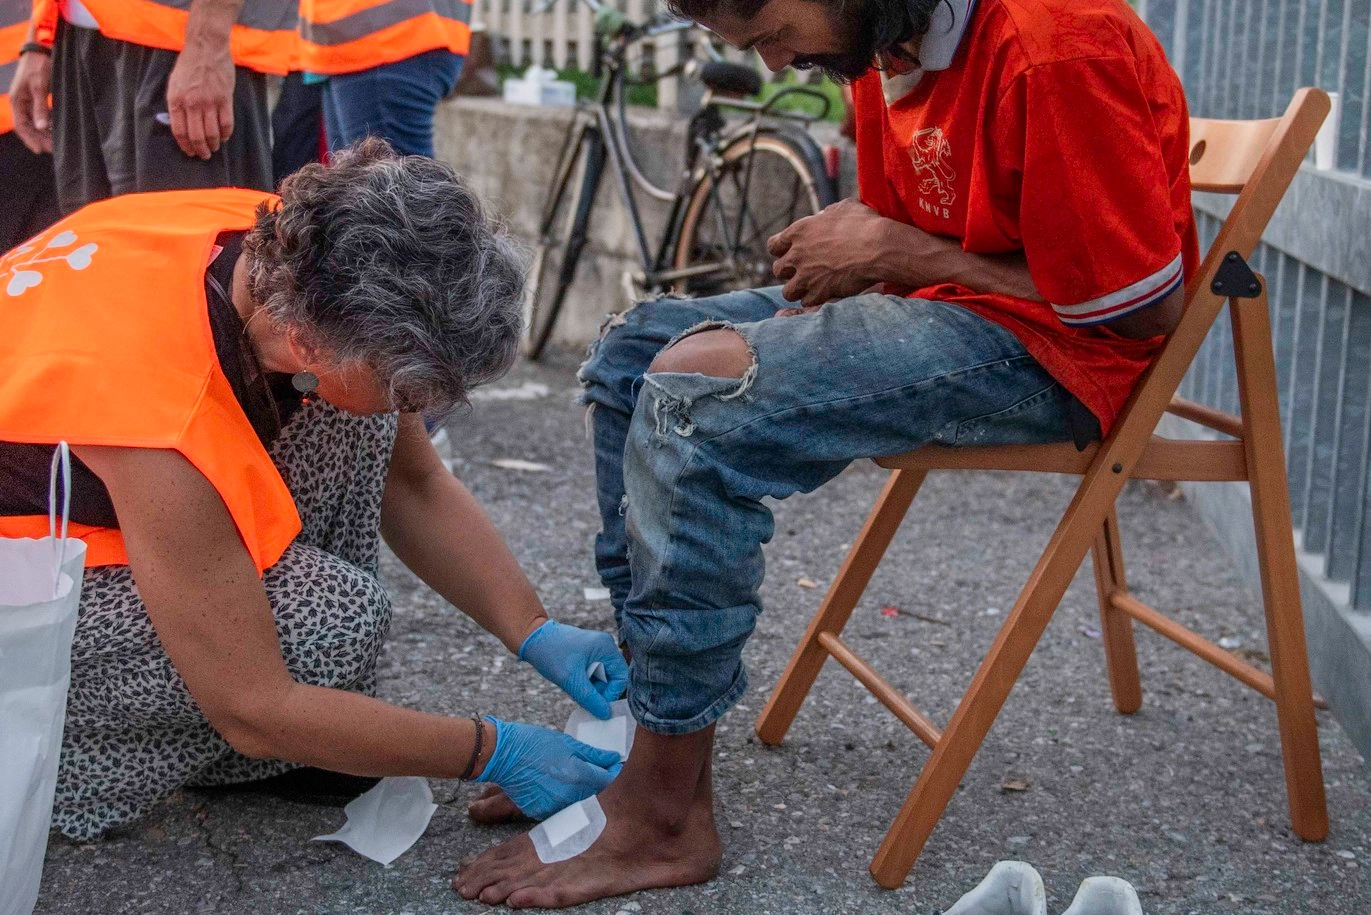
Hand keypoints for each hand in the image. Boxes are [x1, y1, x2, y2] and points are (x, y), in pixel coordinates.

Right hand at [10, 51, 53, 153]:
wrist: (41, 48)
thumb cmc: (38, 65)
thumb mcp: (40, 86)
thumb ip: (40, 107)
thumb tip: (41, 127)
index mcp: (17, 100)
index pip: (21, 126)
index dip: (30, 139)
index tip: (40, 150)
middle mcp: (21, 101)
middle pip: (29, 126)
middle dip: (40, 138)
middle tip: (54, 150)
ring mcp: (28, 99)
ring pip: (35, 121)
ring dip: (45, 132)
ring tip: (57, 143)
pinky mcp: (37, 96)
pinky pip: (41, 114)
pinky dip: (48, 122)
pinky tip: (57, 128)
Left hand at [166, 40, 235, 158]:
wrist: (206, 48)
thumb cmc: (188, 65)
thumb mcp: (174, 83)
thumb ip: (176, 103)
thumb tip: (180, 123)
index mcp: (176, 100)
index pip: (180, 131)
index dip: (185, 146)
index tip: (190, 152)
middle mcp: (192, 104)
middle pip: (196, 136)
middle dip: (200, 150)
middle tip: (204, 155)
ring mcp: (209, 102)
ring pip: (212, 133)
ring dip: (214, 144)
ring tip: (214, 148)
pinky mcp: (225, 99)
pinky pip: (227, 123)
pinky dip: (226, 134)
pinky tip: (224, 136)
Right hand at [474, 718, 622, 818]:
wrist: (501, 756)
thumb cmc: (532, 744)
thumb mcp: (566, 742)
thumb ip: (592, 754)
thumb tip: (613, 758)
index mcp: (577, 776)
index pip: (607, 779)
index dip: (614, 771)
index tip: (615, 765)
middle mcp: (568, 796)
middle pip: (595, 794)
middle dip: (600, 782)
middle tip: (599, 770)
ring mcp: (553, 807)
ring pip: (579, 803)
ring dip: (583, 792)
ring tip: (576, 777)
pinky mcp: (541, 813)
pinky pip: (561, 809)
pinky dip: (565, 799)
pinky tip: (559, 786)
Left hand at [519, 619, 628, 719]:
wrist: (531, 638)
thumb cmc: (551, 654)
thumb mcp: (571, 680)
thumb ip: (590, 699)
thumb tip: (606, 715)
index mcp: (606, 647)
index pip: (621, 677)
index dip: (611, 694)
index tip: (596, 704)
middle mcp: (605, 646)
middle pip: (612, 678)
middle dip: (599, 691)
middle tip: (582, 698)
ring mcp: (596, 649)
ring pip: (601, 677)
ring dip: (590, 687)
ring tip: (574, 687)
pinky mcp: (587, 654)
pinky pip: (593, 673)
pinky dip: (585, 682)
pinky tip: (572, 682)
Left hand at [767, 198, 891, 308]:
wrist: (878, 247)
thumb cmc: (864, 224)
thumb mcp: (844, 208)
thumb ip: (829, 213)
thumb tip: (826, 216)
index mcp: (799, 232)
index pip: (773, 245)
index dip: (782, 250)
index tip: (791, 252)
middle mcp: (797, 254)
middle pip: (778, 270)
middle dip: (789, 271)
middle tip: (803, 271)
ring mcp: (806, 276)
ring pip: (787, 291)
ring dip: (798, 289)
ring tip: (811, 287)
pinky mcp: (818, 293)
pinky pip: (806, 302)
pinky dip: (814, 300)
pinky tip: (824, 294)